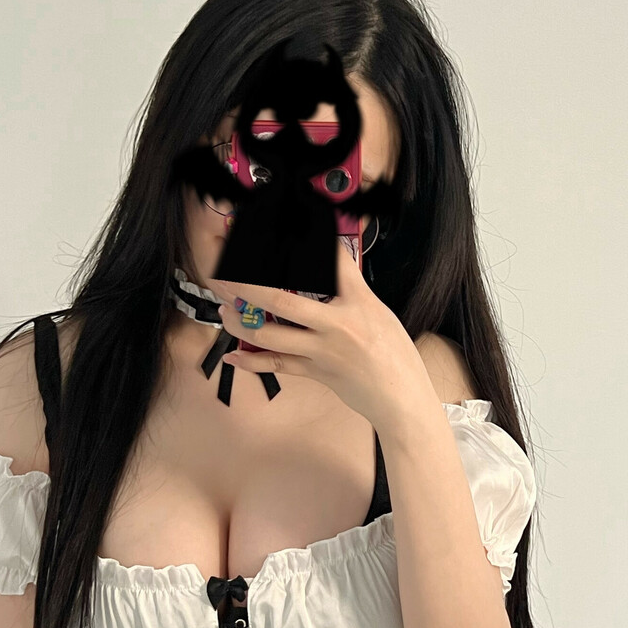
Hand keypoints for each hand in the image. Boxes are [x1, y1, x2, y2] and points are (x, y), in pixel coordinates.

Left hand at [209, 234, 436, 433]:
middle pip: (282, 303)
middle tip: (224, 277)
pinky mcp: (317, 372)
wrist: (402, 397)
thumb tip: (331, 267)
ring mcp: (324, 352)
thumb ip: (352, 289)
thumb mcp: (379, 311)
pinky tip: (234, 354)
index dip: (309, 245)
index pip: (332, 263)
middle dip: (247, 288)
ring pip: (271, 337)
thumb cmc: (395, 355)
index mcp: (359, 303)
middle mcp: (337, 326)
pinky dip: (252, 362)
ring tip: (225, 311)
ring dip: (241, 323)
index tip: (283, 230)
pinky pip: (278, 365)